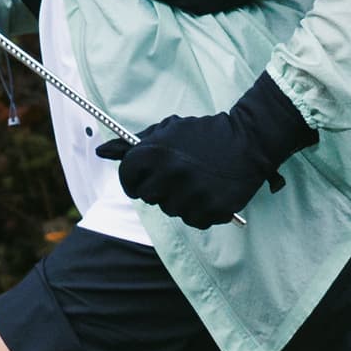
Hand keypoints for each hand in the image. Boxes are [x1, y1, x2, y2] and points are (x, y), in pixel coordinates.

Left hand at [104, 73, 315, 226]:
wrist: (249, 140)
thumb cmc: (203, 134)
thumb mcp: (167, 130)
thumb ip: (133, 144)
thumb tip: (101, 152)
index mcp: (154, 153)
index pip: (126, 177)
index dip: (133, 178)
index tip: (142, 178)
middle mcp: (170, 175)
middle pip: (147, 197)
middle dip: (158, 188)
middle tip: (177, 176)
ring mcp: (191, 195)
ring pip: (170, 210)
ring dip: (180, 200)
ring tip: (197, 181)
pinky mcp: (211, 210)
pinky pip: (193, 221)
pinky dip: (199, 211)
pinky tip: (209, 192)